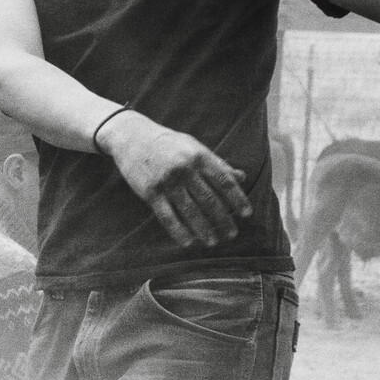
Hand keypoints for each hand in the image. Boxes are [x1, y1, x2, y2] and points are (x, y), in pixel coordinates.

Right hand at [100, 112, 251, 248]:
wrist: (132, 137)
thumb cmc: (168, 143)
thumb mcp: (195, 147)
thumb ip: (218, 164)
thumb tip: (241, 177)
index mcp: (200, 157)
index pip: (225, 182)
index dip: (238, 199)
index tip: (247, 214)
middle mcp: (186, 169)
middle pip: (210, 200)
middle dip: (223, 220)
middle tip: (232, 234)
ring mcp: (168, 182)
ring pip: (190, 211)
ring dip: (204, 230)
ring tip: (213, 242)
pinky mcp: (151, 193)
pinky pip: (167, 217)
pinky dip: (179, 231)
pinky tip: (188, 242)